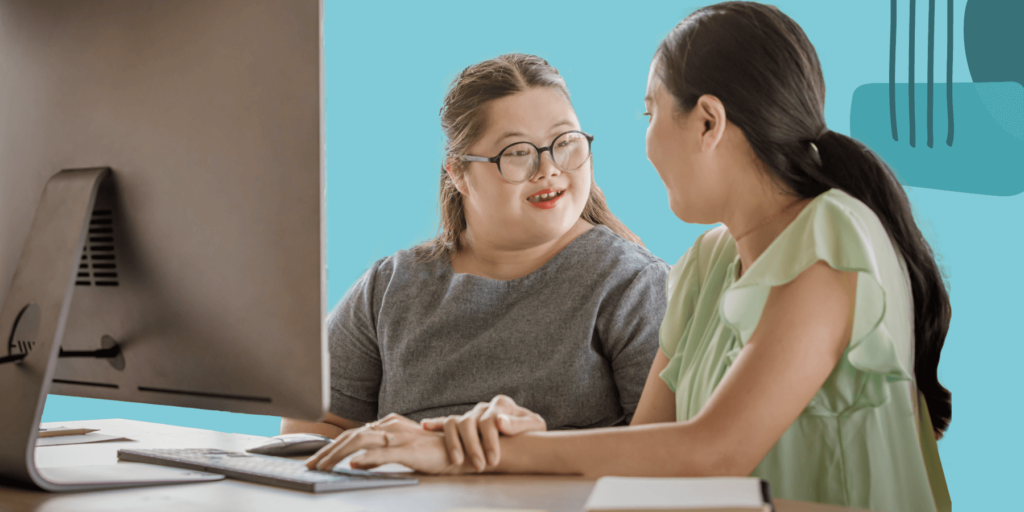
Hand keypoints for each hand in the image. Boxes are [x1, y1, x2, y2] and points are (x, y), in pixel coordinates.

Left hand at [304, 413, 466, 474]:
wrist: (461, 451)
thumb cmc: (431, 452)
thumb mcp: (400, 449)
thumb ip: (378, 451)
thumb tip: (354, 460)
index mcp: (387, 424)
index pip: (351, 434)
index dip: (330, 447)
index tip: (315, 460)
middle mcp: (389, 426)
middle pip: (350, 436)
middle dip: (326, 451)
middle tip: (310, 466)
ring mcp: (399, 436)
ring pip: (360, 441)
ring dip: (337, 455)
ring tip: (323, 467)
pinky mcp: (409, 449)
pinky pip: (383, 452)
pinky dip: (366, 458)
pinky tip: (353, 465)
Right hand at [420, 394, 545, 471]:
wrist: (525, 429)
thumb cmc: (530, 429)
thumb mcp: (534, 425)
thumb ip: (519, 423)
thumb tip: (499, 422)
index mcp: (501, 404)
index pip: (489, 420)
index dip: (490, 440)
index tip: (493, 459)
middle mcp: (483, 407)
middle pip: (470, 422)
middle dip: (473, 446)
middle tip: (479, 466)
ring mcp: (471, 414)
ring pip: (455, 422)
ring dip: (454, 442)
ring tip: (457, 461)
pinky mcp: (462, 422)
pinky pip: (446, 421)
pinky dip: (435, 423)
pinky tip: (425, 426)